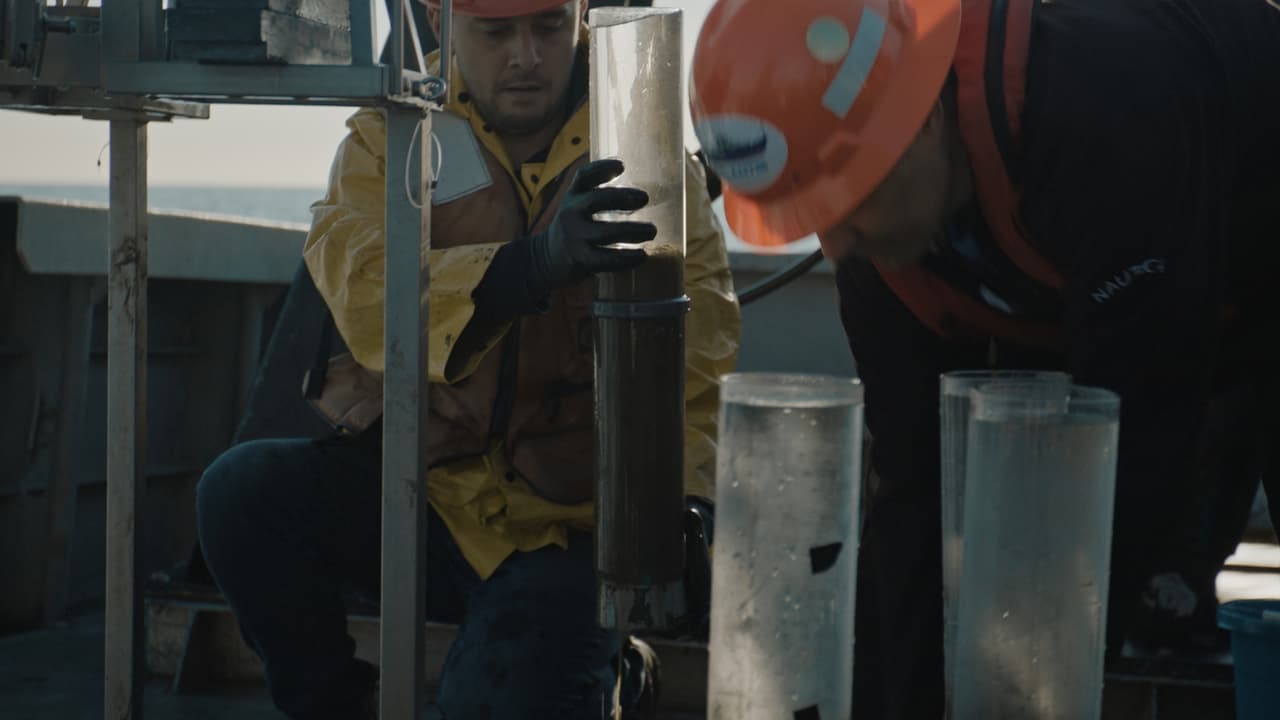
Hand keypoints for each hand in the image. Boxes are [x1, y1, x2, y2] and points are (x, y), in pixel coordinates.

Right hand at [528, 158, 654, 291]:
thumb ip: (600, 197)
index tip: (622, 166)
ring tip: (651, 231)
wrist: (547, 259)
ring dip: (631, 231)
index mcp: (573, 196)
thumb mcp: (578, 207)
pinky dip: (626, 258)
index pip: (583, 177)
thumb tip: (641, 194)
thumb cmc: (575, 229)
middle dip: (622, 197)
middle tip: (645, 198)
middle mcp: (570, 213)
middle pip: (595, 200)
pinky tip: (642, 256)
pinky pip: (605, 259)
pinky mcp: (579, 260)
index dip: (601, 168)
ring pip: (604, 232)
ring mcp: (574, 237)